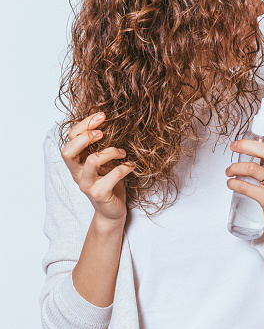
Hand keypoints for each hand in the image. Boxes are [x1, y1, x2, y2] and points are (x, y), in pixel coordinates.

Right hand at [60, 111, 135, 225]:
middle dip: (86, 137)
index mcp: (76, 162)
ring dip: (110, 152)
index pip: (70, 139)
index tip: (101, 116)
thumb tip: (108, 119)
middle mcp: (77, 173)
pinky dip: (125, 167)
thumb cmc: (109, 182)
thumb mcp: (102, 162)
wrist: (111, 211)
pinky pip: (112, 176)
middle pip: (68, 151)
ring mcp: (87, 185)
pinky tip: (131, 165)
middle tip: (103, 133)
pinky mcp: (100, 194)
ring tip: (123, 153)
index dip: (83, 125)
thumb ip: (100, 146)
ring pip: (92, 161)